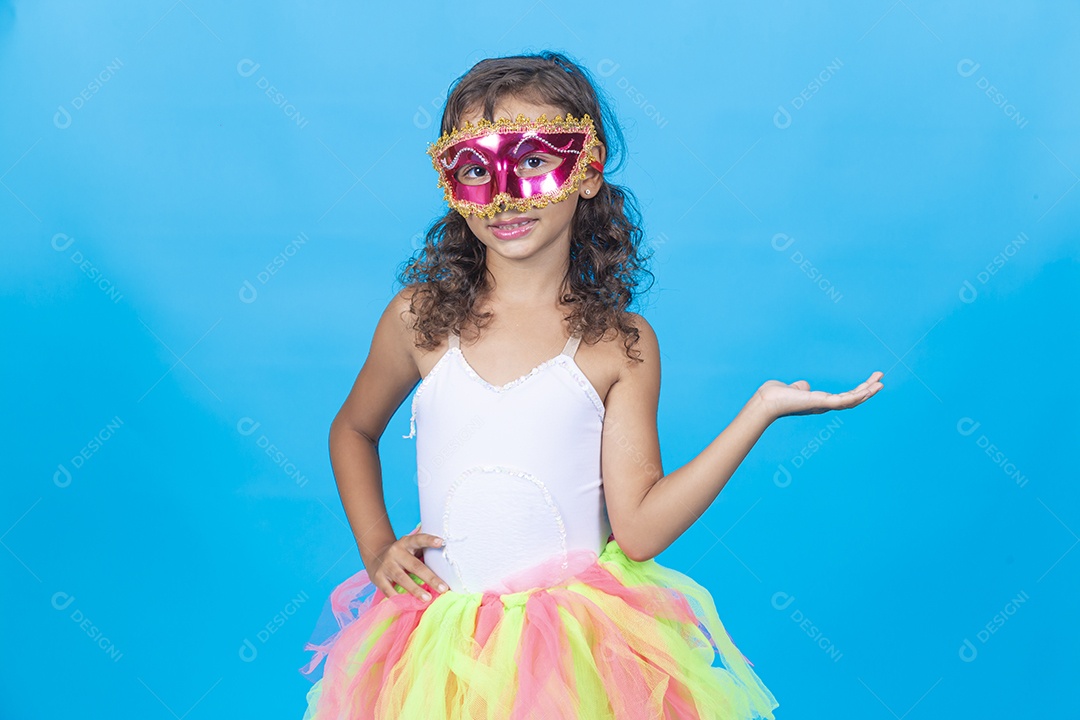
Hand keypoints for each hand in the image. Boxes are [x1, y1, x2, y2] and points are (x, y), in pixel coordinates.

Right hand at [367, 532, 449, 602]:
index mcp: (406, 542)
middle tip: (443, 588)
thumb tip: (445, 550)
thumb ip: (424, 547)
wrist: (375, 557)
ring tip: (428, 599)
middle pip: (415, 565)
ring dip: (415, 590)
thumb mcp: (410, 546)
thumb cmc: (402, 554)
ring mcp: (386, 565)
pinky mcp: (378, 577)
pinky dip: (399, 598)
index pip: (419, 539)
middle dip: (430, 578)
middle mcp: (396, 552)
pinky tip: (409, 604)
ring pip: (402, 578)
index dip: (429, 540)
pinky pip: (389, 590)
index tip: (441, 542)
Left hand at [754, 371, 883, 420]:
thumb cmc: (777, 395)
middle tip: (881, 380)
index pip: (844, 397)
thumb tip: (804, 386)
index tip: (870, 382)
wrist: (767, 400)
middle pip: (852, 399)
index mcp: (820, 402)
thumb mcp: (795, 389)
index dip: (857, 391)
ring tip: (880, 384)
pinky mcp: (821, 402)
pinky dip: (857, 396)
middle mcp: (824, 406)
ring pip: (851, 401)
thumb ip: (802, 388)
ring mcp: (824, 405)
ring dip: (867, 393)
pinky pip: (844, 401)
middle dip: (867, 390)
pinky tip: (868, 390)